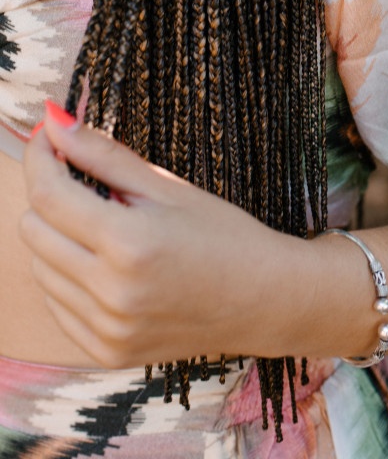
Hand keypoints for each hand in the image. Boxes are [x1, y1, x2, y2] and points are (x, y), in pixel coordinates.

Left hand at [20, 105, 291, 367]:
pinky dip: (69, 276)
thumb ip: (105, 156)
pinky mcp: (106, 352)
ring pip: (40, 269)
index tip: (46, 136)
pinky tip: (106, 264)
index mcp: (129, 243)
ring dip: (58, 237)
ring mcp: (106, 328)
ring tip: (106, 226)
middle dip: (50, 196)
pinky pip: (57, 305)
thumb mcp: (170, 188)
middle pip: (33, 231)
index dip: (40, 157)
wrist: (267, 299)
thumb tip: (55, 122)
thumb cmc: (226, 235)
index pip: (49, 194)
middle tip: (83, 179)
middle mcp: (111, 292)